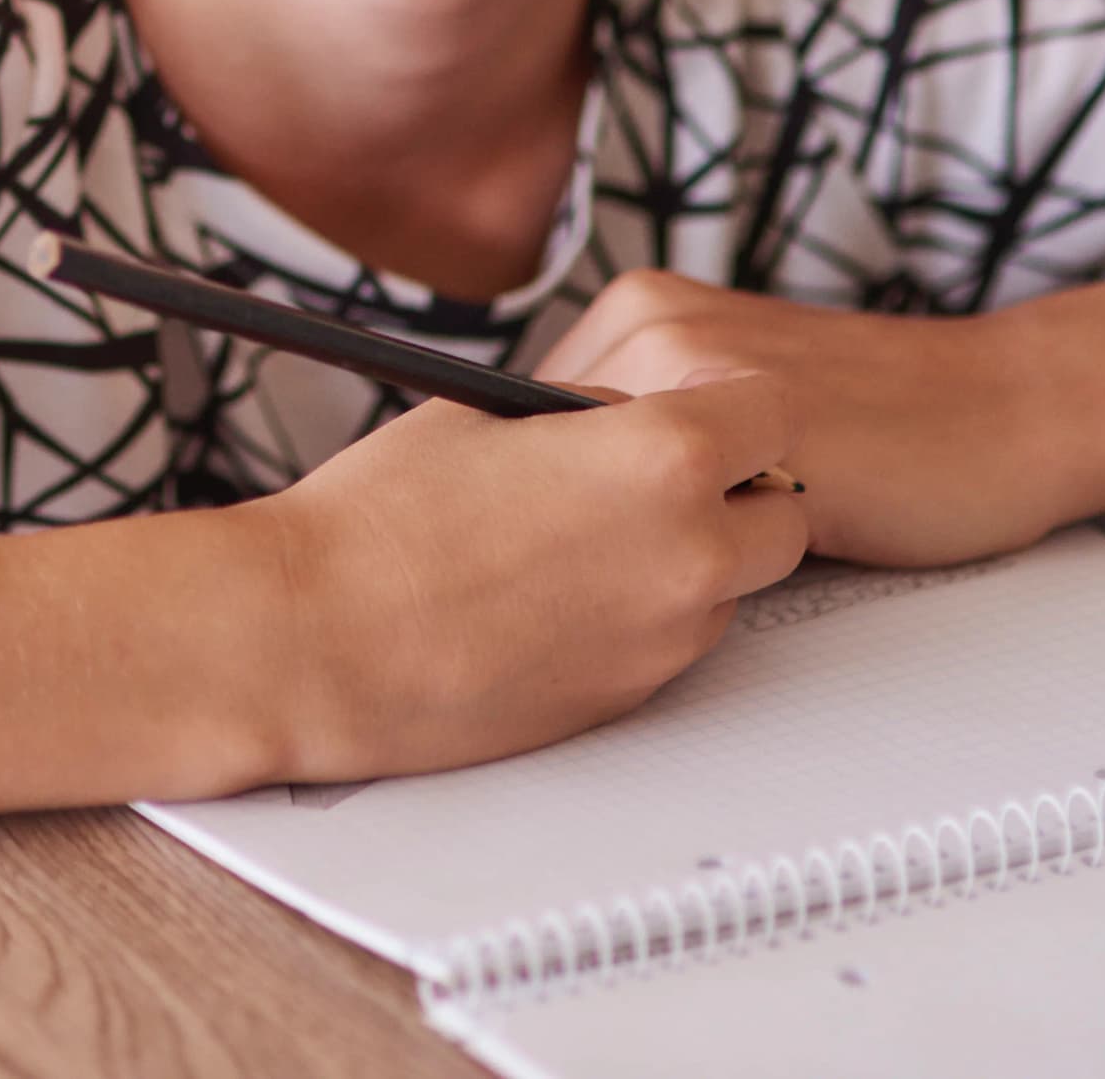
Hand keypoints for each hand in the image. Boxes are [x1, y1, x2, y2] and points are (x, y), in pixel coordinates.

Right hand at [246, 372, 810, 786]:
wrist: (320, 638)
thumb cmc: (385, 516)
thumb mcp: (495, 410)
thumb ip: (594, 410)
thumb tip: (637, 414)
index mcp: (662, 454)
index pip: (774, 415)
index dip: (733, 407)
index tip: (698, 408)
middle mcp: (691, 549)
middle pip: (784, 513)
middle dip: (738, 491)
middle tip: (658, 479)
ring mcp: (669, 634)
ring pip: (734, 584)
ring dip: (694, 557)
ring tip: (586, 540)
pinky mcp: (635, 696)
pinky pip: (677, 640)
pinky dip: (646, 614)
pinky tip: (559, 596)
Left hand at [533, 271, 1080, 568]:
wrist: (1006, 408)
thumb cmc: (871, 421)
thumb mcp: (723, 394)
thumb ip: (631, 427)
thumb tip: (523, 498)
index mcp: (639, 308)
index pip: (513, 418)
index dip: (514, 495)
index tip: (510, 547)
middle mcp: (658, 328)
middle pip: (536, 459)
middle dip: (543, 528)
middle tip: (563, 584)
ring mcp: (709, 384)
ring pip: (598, 504)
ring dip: (605, 556)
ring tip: (637, 584)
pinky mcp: (770, 451)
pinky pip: (681, 537)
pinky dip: (672, 576)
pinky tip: (699, 590)